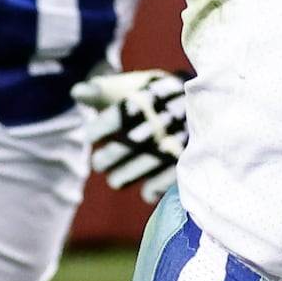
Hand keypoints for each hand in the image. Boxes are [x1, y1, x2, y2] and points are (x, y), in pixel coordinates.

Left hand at [72, 66, 191, 199]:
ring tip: (115, 181)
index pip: (122, 113)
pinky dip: (157, 187)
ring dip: (127, 175)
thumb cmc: (156, 96)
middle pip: (133, 141)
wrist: (205, 102)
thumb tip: (76, 93)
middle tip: (99, 164)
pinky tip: (145, 193)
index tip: (89, 136)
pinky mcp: (193, 154)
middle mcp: (167, 116)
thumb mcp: (132, 86)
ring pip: (150, 161)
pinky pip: (172, 176)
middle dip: (112, 156)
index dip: (102, 127)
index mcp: (150, 95)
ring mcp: (182, 137)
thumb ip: (103, 90)